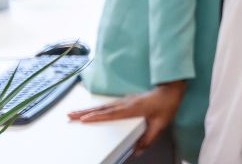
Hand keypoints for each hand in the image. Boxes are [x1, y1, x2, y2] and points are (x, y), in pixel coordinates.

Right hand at [68, 80, 186, 150]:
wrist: (172, 89)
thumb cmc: (167, 105)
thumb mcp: (161, 124)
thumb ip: (148, 139)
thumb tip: (137, 151)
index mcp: (133, 109)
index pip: (111, 114)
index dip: (97, 117)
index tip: (84, 120)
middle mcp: (126, 103)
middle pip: (102, 109)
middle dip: (85, 113)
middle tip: (70, 116)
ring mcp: (125, 100)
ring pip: (103, 106)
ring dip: (88, 109)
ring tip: (74, 113)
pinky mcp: (126, 100)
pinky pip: (108, 105)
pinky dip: (97, 108)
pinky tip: (91, 110)